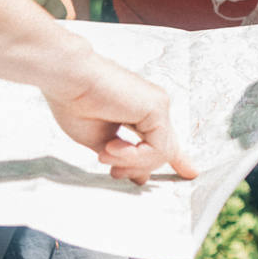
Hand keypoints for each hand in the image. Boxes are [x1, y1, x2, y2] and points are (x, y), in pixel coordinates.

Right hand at [46, 56, 198, 184]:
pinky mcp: (158, 106)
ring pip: (161, 153)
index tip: (190, 172)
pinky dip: (135, 157)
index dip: (177, 158)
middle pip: (163, 150)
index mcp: (140, 112)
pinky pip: (158, 148)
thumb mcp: (102, 140)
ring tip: (105, 155)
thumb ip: (123, 156)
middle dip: (139, 168)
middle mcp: (152, 107)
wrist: (67, 80)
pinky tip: (112, 147)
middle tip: (115, 173)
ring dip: (131, 163)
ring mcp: (157, 105)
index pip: (162, 139)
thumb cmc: (75, 103)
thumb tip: (140, 177)